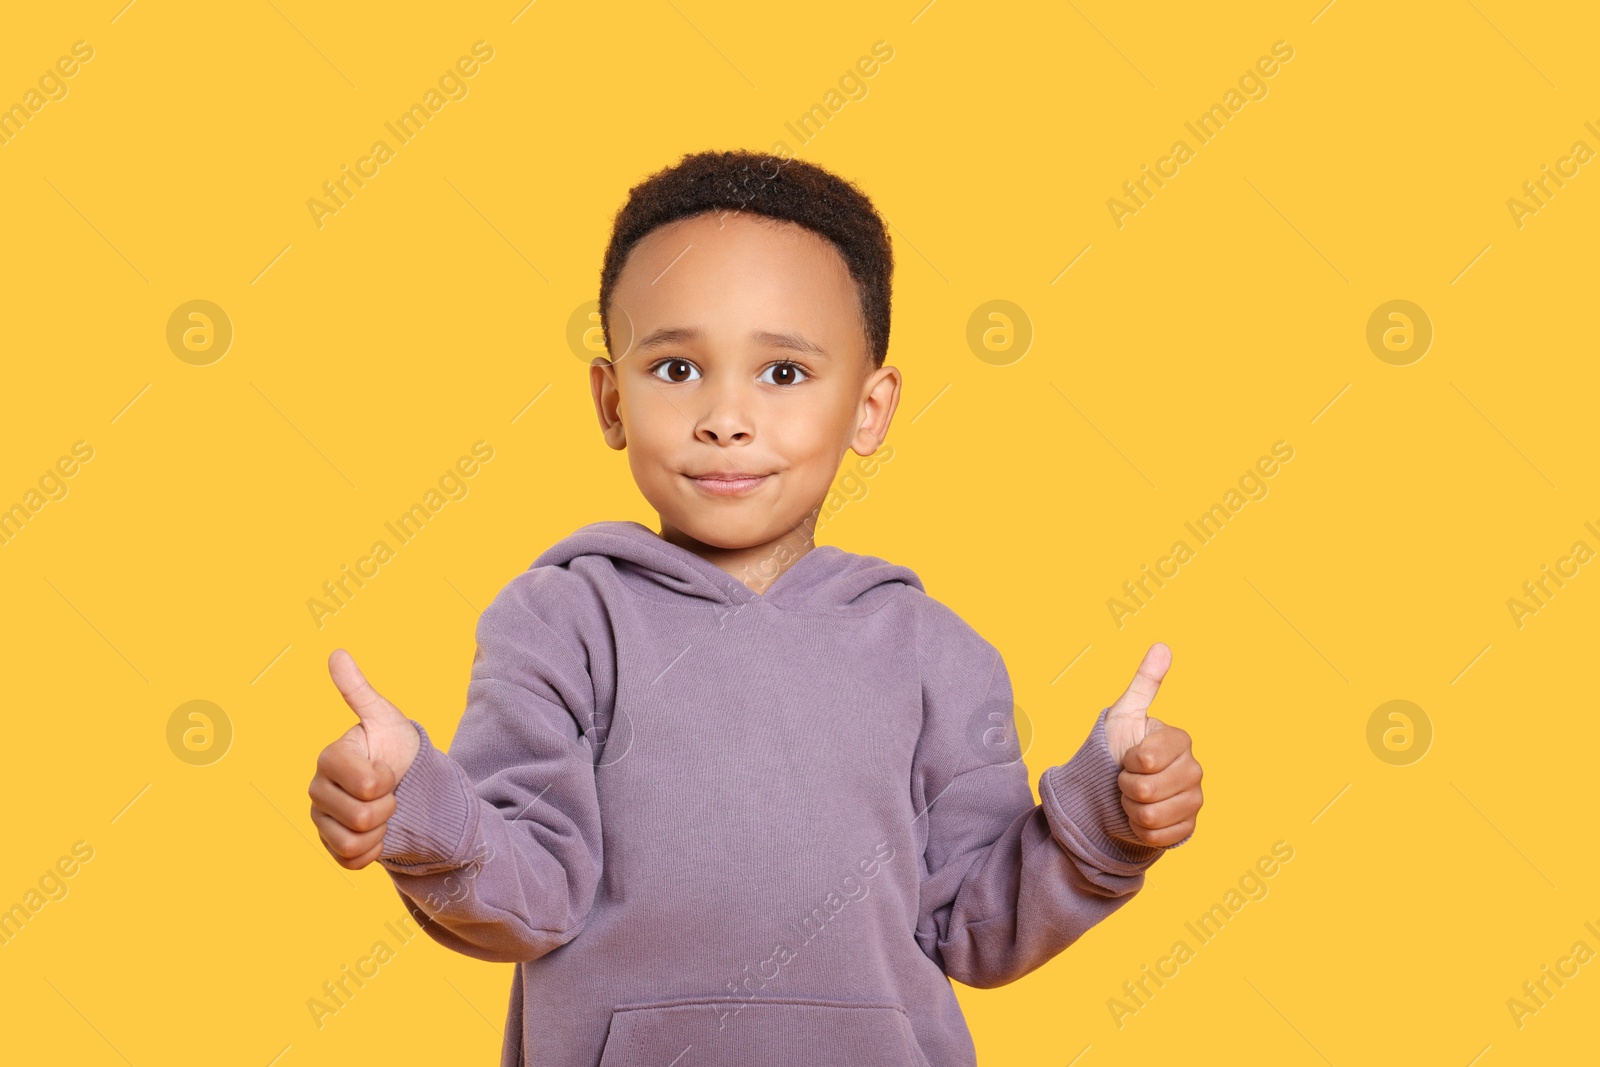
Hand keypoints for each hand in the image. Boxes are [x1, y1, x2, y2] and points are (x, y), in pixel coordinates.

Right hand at [307, 649, 421, 868]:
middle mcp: (316, 790)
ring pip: (352, 843)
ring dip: (380, 830)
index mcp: (329, 758)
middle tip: (388, 792)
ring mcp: (320, 819)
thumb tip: (337, 653)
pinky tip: (377, 833)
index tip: (388, 769)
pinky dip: (372, 851)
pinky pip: (350, 861)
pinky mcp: (329, 844)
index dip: (387, 781)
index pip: (367, 785)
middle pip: (362, 817)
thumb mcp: (383, 717)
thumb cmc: (393, 745)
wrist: (404, 781)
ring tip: (382, 811)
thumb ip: (358, 690)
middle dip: (387, 806)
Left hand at [1103, 642, 1202, 846]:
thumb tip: (1162, 646)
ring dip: (1130, 809)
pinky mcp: (1187, 829)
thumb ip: (1144, 683)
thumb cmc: (1117, 749)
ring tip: (1132, 797)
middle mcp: (1194, 770)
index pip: (1145, 760)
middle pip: (1147, 790)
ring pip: (1150, 815)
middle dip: (1125, 786)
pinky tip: (1140, 817)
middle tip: (1127, 778)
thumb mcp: (1124, 715)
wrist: (1114, 791)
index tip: (1126, 756)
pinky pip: (1157, 836)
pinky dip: (1139, 830)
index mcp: (1180, 741)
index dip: (1126, 761)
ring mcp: (1194, 801)